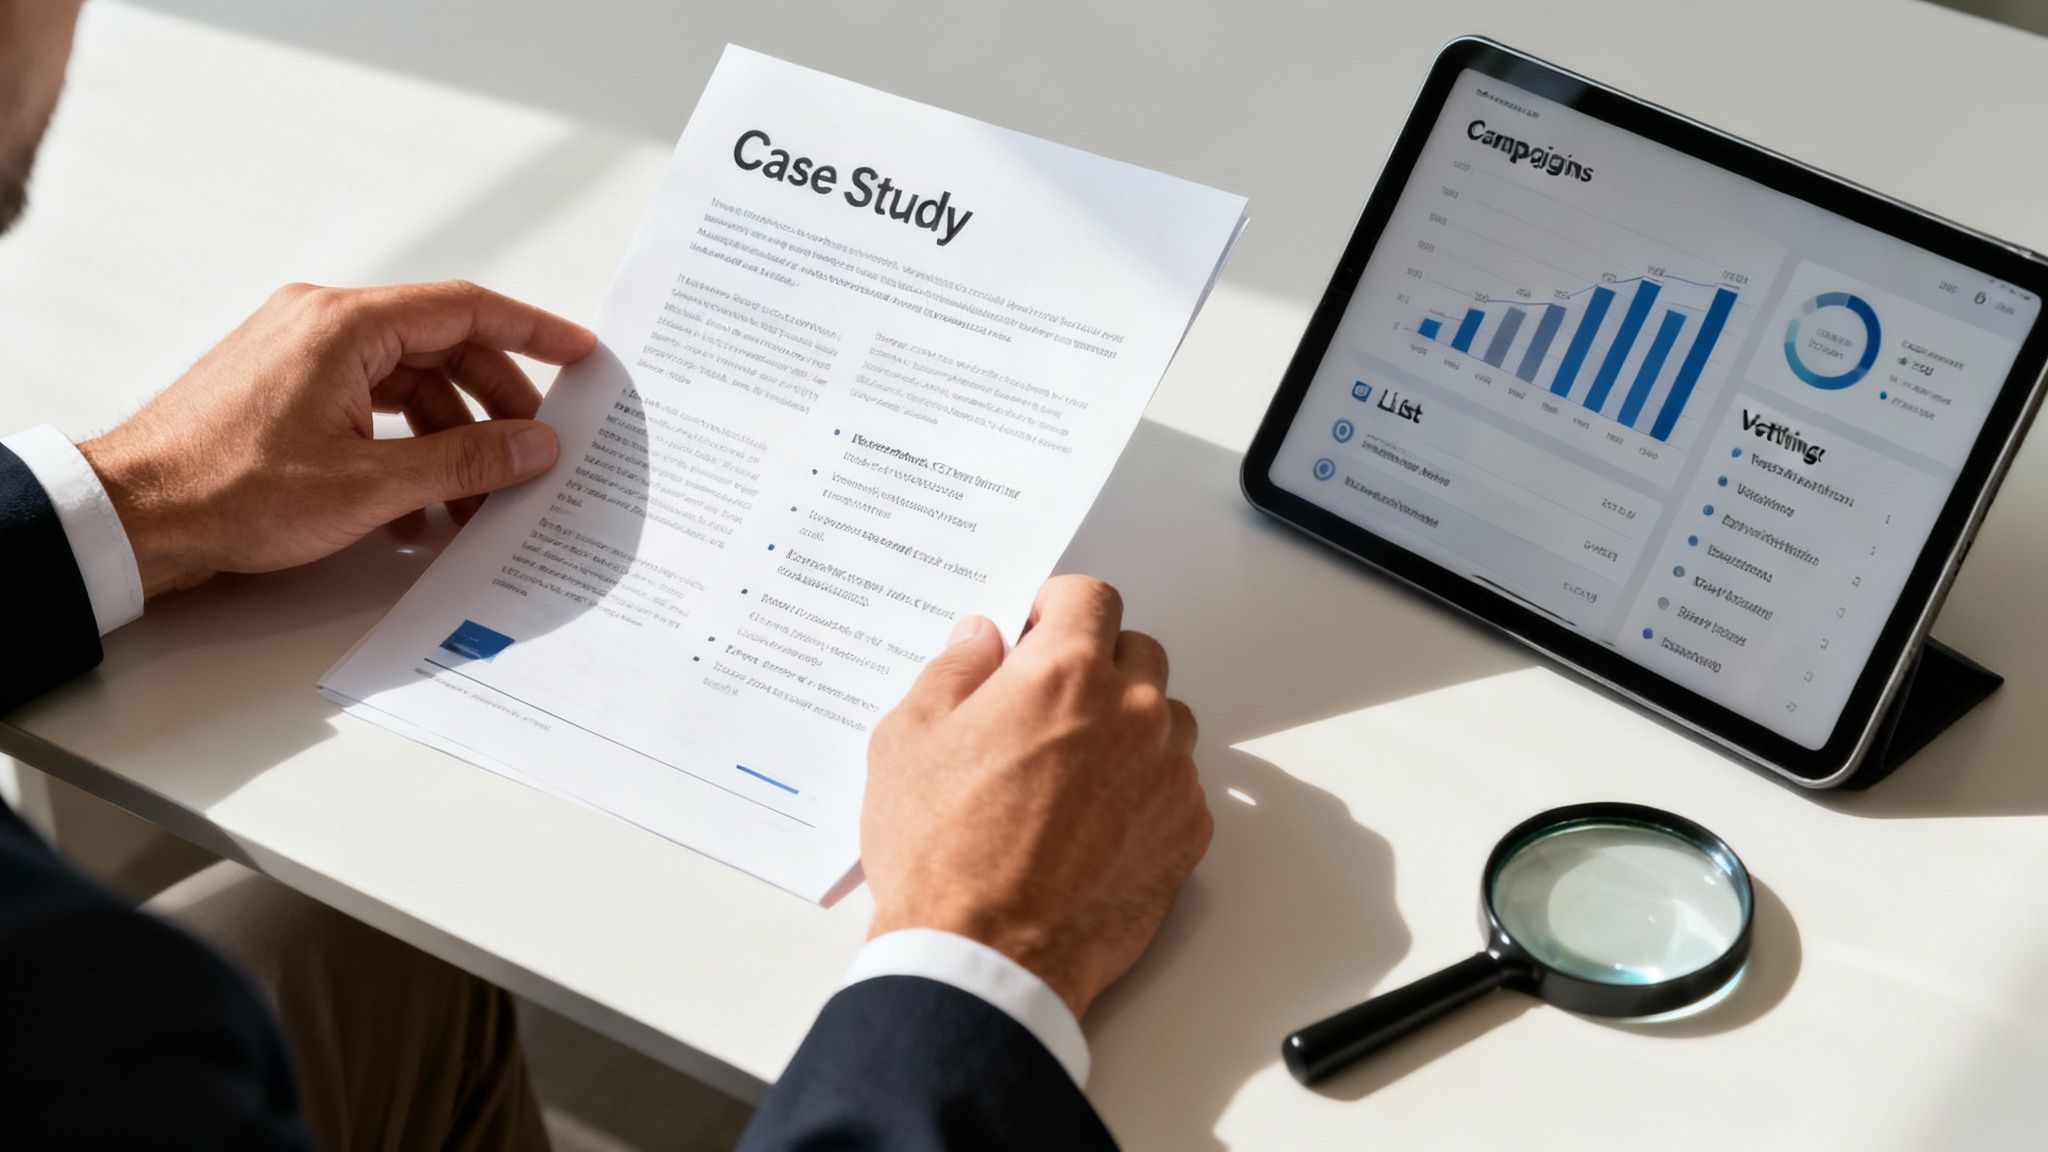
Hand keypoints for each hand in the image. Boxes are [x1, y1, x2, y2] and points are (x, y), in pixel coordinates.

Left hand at [79, 280, 596, 595]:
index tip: (581, 354)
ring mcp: (301, 356)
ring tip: (475, 501)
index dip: (534, 331)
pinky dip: (406, 448)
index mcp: (345, 325)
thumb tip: (535, 446)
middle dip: (495, 406)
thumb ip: (466, 462)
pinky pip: (371, 406)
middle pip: (442, 348)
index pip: (465, 308)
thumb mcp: (370, 486)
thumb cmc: (230, 490)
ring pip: (408, 384)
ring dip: (450, 440)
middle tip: (534, 452)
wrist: (135, 517)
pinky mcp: (287, 391)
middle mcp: (323, 325)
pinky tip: (419, 508)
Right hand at [863, 575, 1211, 1018]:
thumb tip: (982, 638)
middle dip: (1095, 663)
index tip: (1037, 630)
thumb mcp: (908, 740)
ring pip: (1166, 717)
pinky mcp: (1187, 832)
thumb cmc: (943, 853)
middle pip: (1137, 651)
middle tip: (1046, 705)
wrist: (988, 958)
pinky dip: (1146, 787)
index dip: (1057, 607)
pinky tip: (1096, 820)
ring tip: (1073, 768)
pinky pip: (1179, 783)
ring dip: (1129, 724)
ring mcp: (1169, 774)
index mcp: (1065, 674)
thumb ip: (954, 670)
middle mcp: (1133, 713)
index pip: (1090, 596)